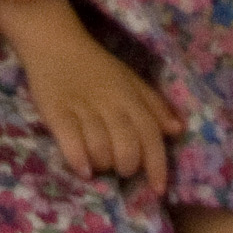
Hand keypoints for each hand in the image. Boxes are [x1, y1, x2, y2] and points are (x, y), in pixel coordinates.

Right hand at [0, 0, 184, 193]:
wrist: (55, 43)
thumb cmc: (96, 65)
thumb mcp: (130, 80)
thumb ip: (153, 105)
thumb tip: (177, 130)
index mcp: (130, 97)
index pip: (150, 135)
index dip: (157, 166)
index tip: (158, 189)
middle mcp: (110, 104)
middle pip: (127, 147)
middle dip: (126, 167)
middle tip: (119, 168)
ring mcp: (82, 108)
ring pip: (100, 149)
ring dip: (103, 165)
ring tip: (99, 165)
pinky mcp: (56, 111)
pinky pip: (70, 141)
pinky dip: (79, 160)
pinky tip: (83, 169)